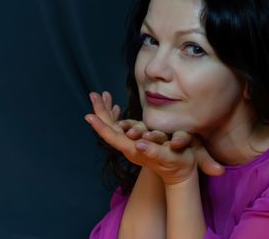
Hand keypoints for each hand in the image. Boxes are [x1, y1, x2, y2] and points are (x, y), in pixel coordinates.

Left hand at [85, 91, 223, 183]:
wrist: (180, 173)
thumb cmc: (177, 164)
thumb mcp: (169, 157)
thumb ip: (154, 151)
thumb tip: (139, 144)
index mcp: (134, 150)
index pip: (113, 137)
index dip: (100, 126)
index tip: (88, 116)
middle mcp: (129, 146)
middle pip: (110, 128)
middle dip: (101, 111)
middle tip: (93, 94)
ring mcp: (132, 143)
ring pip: (114, 126)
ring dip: (108, 110)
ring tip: (102, 95)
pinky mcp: (137, 140)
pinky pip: (122, 126)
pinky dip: (117, 116)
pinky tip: (116, 108)